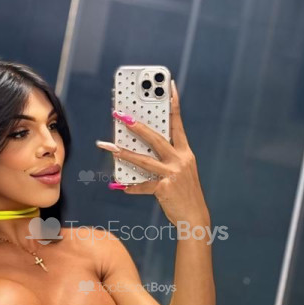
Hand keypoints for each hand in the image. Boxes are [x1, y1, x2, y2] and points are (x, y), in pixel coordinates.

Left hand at [98, 79, 208, 227]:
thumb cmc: (184, 192)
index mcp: (185, 152)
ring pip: (144, 160)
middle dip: (137, 126)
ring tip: (108, 146)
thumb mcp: (180, 171)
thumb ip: (164, 158)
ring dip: (124, 153)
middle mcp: (181, 160)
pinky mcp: (165, 189)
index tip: (167, 86)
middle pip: (156, 138)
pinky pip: (143, 186)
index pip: (177, 123)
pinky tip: (119, 185)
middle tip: (120, 115)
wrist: (195, 218)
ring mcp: (173, 174)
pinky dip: (130, 186)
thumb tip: (138, 150)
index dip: (173, 104)